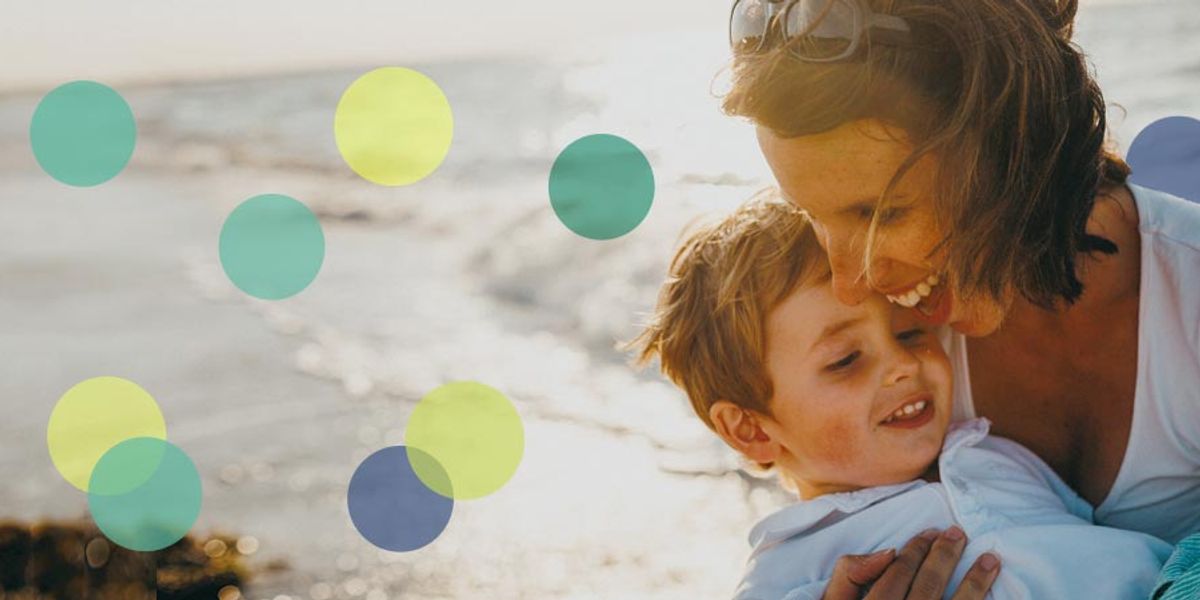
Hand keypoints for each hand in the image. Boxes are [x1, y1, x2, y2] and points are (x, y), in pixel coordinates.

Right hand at [822, 527, 1000, 598]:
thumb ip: (849, 577)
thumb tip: (887, 552)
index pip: (898, 572)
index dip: (916, 549)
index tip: (930, 532)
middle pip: (929, 585)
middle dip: (946, 555)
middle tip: (958, 533)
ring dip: (976, 582)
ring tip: (990, 559)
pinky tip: (991, 597)